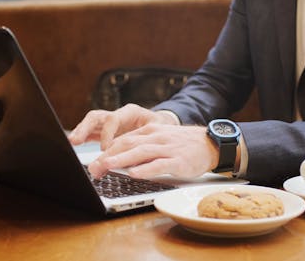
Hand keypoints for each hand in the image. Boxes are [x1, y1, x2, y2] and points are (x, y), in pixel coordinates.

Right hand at [68, 103, 178, 149]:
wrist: (164, 126)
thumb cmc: (162, 128)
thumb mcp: (159, 132)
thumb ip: (147, 140)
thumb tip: (138, 156)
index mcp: (130, 112)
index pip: (113, 119)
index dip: (107, 134)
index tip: (106, 149)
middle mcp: (118, 116)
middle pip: (97, 117)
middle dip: (85, 128)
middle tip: (76, 140)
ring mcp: (110, 123)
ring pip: (91, 123)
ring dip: (80, 132)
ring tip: (72, 142)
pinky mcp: (106, 132)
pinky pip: (91, 132)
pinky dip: (83, 138)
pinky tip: (75, 145)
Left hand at [87, 123, 218, 178]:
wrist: (211, 144)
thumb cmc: (183, 144)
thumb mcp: (160, 138)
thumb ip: (142, 146)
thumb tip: (120, 158)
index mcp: (150, 131)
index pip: (123, 140)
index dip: (106, 151)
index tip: (93, 163)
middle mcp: (156, 137)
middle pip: (128, 144)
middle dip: (108, 156)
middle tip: (94, 168)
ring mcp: (167, 149)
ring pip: (141, 152)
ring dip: (122, 160)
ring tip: (107, 166)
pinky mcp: (178, 161)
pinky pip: (160, 164)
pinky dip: (146, 169)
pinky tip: (135, 174)